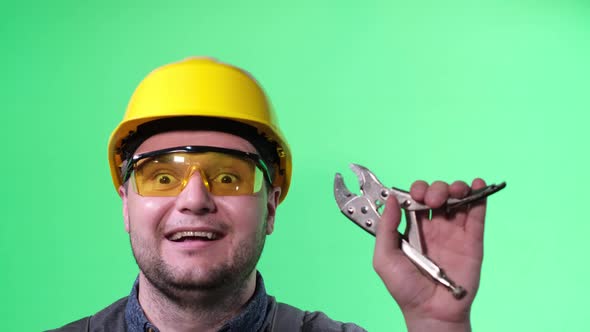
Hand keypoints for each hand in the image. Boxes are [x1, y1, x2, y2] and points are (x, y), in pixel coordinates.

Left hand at [373, 179, 487, 331]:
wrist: (431, 311)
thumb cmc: (405, 288)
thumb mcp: (384, 258)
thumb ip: (385, 228)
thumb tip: (390, 200)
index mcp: (412, 229)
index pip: (415, 200)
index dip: (416, 191)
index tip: (414, 194)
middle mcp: (434, 227)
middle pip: (438, 195)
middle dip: (435, 189)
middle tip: (432, 199)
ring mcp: (454, 232)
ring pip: (458, 200)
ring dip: (456, 188)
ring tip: (454, 192)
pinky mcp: (472, 240)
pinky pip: (477, 214)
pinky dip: (479, 196)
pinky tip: (476, 185)